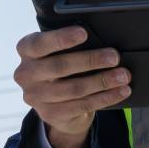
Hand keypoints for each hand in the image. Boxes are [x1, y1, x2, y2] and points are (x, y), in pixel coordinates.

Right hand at [12, 26, 130, 147]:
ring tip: (123, 75)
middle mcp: (25, 74)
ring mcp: (35, 97)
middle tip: (114, 57)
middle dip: (91, 60)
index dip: (61, 38)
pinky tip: (120, 91)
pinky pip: (82, 105)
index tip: (84, 33)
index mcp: (26, 51)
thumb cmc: (60, 66)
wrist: (54, 102)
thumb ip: (68, 44)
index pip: (39, 43)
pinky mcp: (50, 114)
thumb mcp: (57, 51)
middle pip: (60, 67)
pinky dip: (105, 97)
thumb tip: (101, 40)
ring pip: (74, 88)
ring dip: (103, 81)